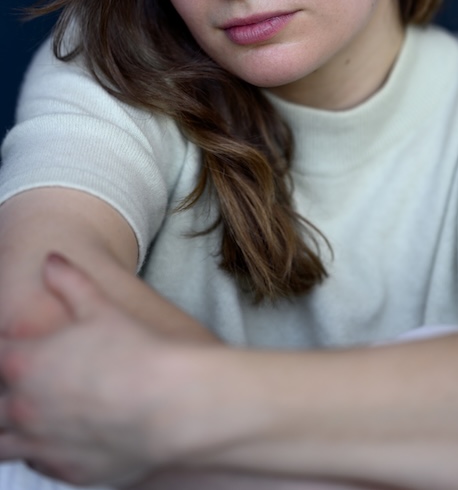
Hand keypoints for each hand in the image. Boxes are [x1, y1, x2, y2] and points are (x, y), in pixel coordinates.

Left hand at [0, 254, 188, 486]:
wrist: (169, 405)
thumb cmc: (134, 353)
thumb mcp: (100, 307)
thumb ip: (70, 282)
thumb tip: (51, 260)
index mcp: (23, 364)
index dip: (3, 349)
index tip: (12, 347)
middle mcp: (22, 408)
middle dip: (3, 391)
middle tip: (26, 379)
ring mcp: (40, 445)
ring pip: (0, 444)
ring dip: (7, 429)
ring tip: (27, 415)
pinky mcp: (64, 472)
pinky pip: (34, 465)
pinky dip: (36, 452)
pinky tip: (54, 437)